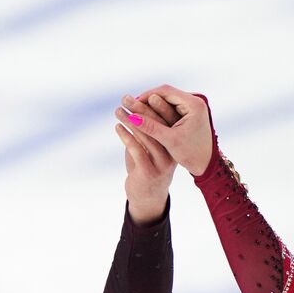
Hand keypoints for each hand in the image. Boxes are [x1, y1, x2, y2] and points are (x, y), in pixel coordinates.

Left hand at [113, 101, 176, 224]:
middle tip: (126, 97)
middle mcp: (172, 152)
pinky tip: (118, 127)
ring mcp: (162, 163)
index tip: (142, 93)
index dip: (156, 106)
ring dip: (130, 121)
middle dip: (141, 109)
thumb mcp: (148, 147)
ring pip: (147, 136)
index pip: (169, 120)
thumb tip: (135, 106)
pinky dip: (126, 136)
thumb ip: (147, 130)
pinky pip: (137, 150)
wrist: (147, 198)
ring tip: (118, 110)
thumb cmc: (146, 167)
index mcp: (175, 144)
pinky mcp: (149, 172)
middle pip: (158, 125)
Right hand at [115, 85, 213, 174]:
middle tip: (131, 106)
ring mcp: (193, 106)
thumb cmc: (191, 154)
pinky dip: (159, 112)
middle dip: (148, 100)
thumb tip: (131, 117)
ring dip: (152, 106)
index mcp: (194, 104)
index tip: (132, 103)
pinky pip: (171, 107)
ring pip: (167, 100)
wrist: (206, 164)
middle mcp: (195, 101)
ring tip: (136, 111)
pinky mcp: (190, 113)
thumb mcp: (169, 140)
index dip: (146, 95)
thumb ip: (151, 127)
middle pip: (166, 93)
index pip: (165, 91)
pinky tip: (147, 117)